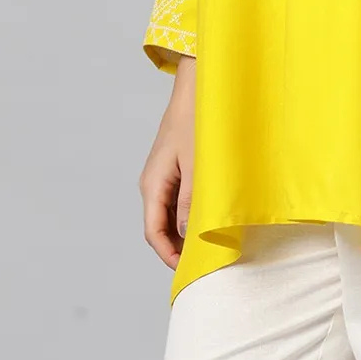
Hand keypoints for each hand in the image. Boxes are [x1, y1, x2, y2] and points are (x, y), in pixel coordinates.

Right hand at [139, 54, 195, 268]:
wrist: (197, 88)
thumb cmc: (196, 122)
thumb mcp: (196, 167)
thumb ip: (191, 202)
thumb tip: (187, 237)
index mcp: (152, 185)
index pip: (153, 233)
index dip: (169, 256)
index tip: (188, 271)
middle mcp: (152, 183)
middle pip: (159, 227)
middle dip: (177, 248)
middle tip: (203, 262)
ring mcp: (162, 175)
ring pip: (168, 215)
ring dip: (184, 232)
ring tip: (208, 244)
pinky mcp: (174, 168)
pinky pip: (177, 200)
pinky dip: (188, 214)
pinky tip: (207, 218)